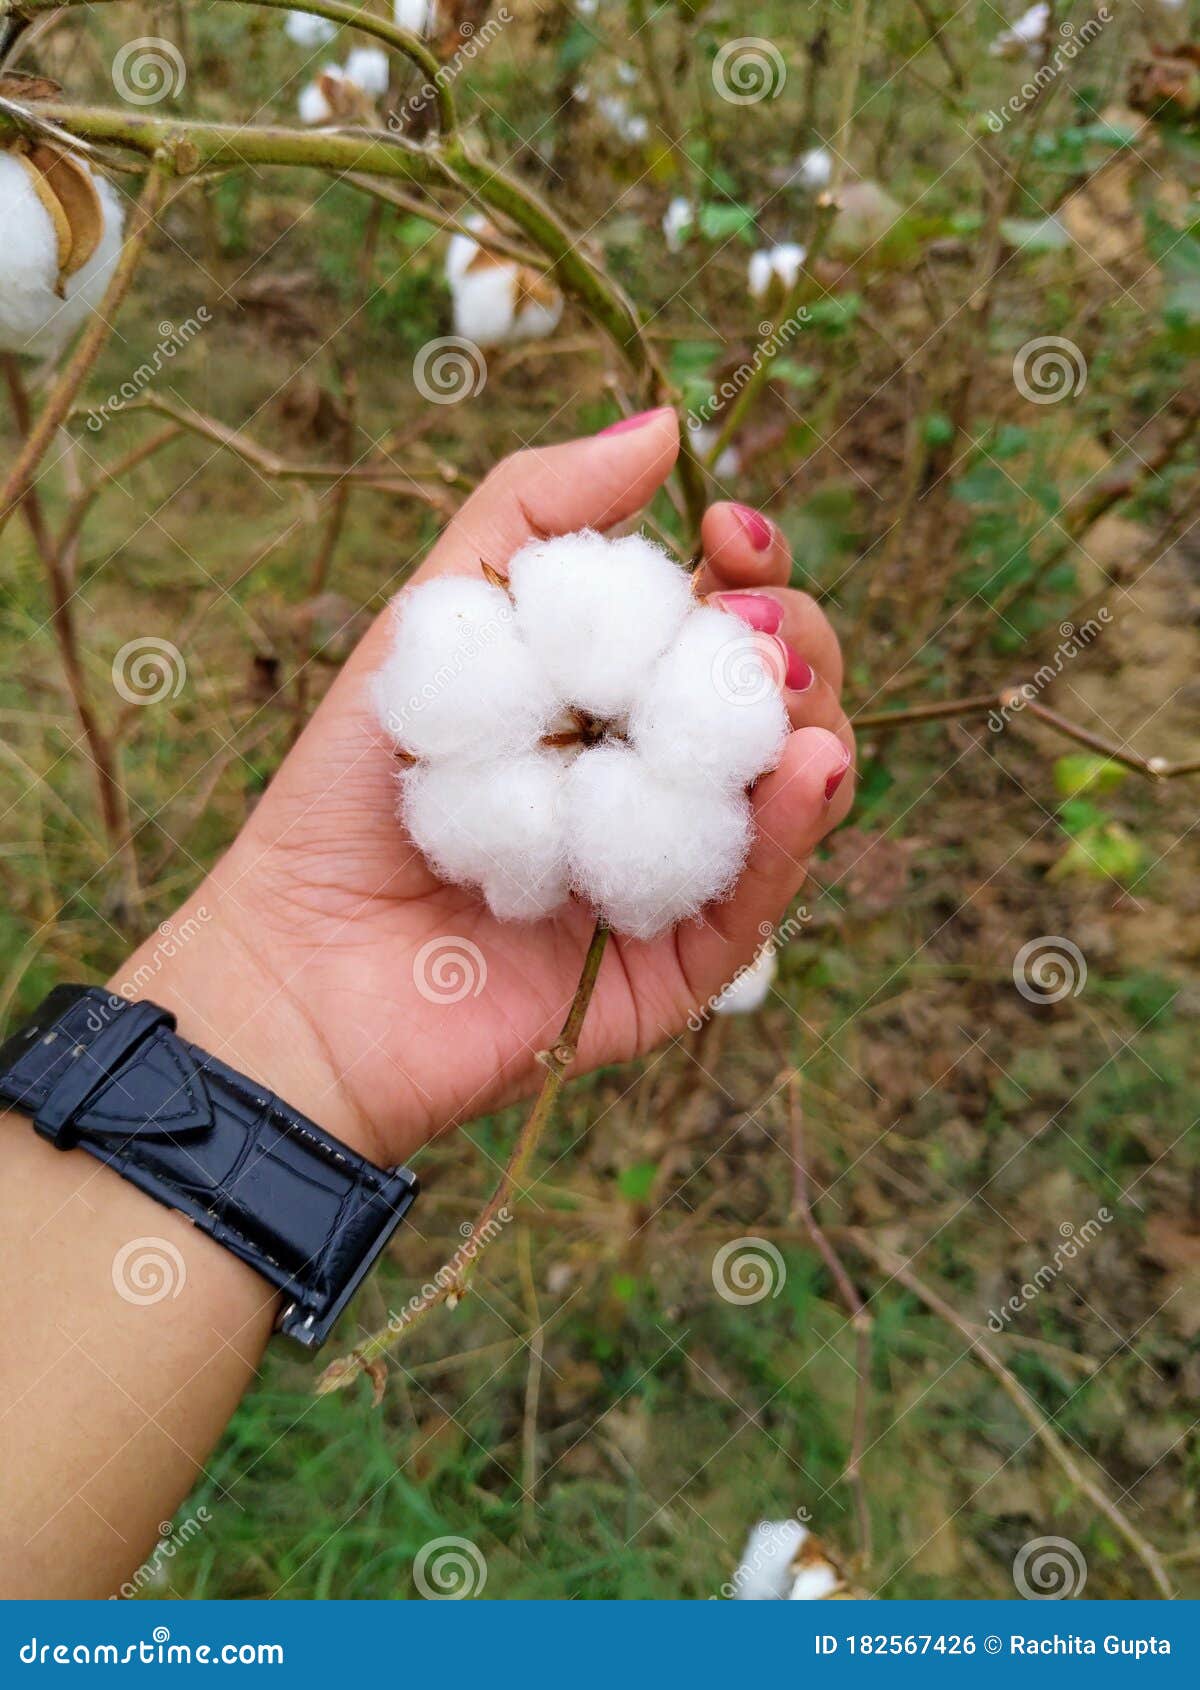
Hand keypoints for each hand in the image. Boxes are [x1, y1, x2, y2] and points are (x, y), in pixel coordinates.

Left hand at [124, 410, 852, 1164]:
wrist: (303, 962)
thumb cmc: (354, 792)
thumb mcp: (436, 619)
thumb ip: (537, 516)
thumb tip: (665, 425)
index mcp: (613, 698)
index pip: (722, 617)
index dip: (748, 564)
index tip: (726, 529)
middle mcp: (659, 778)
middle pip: (776, 692)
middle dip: (787, 637)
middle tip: (745, 623)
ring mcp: (678, 869)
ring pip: (797, 785)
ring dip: (810, 719)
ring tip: (778, 685)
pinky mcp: (681, 963)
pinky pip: (763, 894)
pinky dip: (796, 827)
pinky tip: (807, 766)